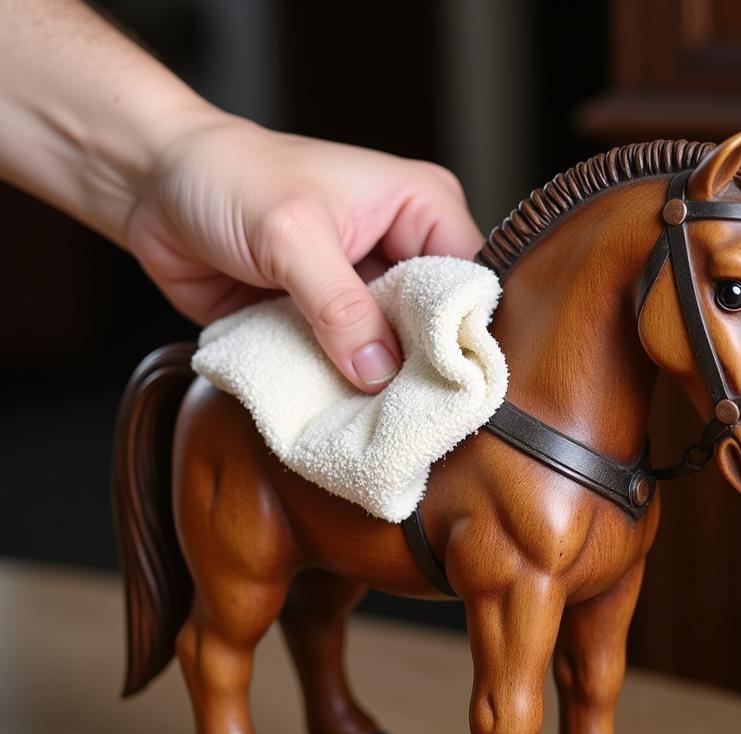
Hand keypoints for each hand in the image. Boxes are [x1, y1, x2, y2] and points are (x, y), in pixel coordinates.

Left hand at [126, 116, 482, 390]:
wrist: (152, 188)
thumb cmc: (227, 177)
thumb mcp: (292, 234)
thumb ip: (340, 306)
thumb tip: (379, 374)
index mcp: (420, 209)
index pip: (469, 281)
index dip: (465, 332)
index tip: (457, 387)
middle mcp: (402, 253)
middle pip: (438, 327)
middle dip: (423, 370)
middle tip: (420, 421)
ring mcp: (364, 293)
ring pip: (394, 355)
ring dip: (381, 389)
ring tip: (383, 430)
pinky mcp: (328, 325)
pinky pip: (348, 368)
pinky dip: (343, 392)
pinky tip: (344, 420)